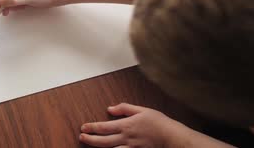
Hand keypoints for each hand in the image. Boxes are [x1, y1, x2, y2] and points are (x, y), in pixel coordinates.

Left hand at [79, 103, 232, 147]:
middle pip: (104, 141)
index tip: (83, 127)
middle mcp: (126, 138)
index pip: (104, 127)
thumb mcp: (141, 110)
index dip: (92, 128)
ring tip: (90, 146)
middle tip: (82, 138)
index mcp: (126, 126)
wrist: (172, 137)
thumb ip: (124, 108)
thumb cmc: (159, 122)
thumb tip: (110, 108)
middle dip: (91, 140)